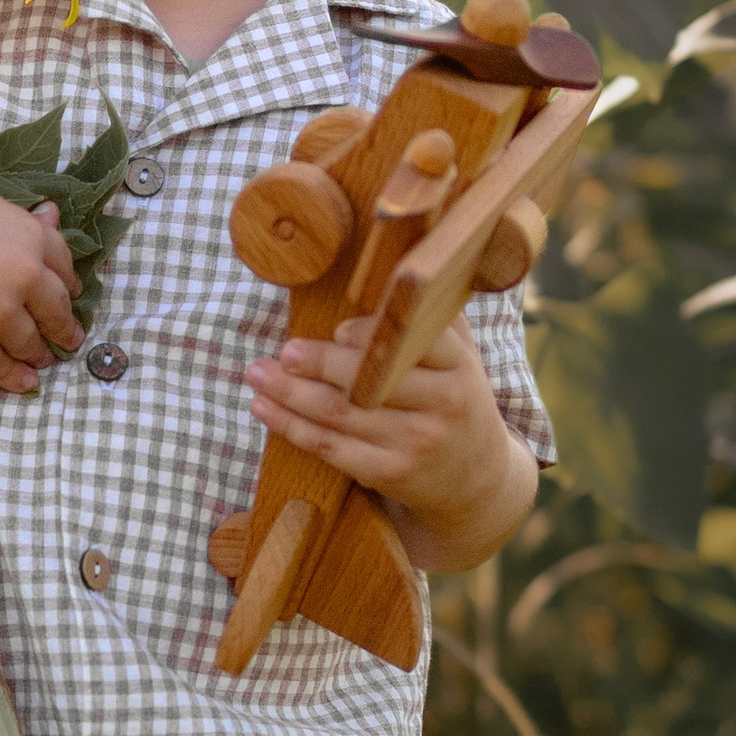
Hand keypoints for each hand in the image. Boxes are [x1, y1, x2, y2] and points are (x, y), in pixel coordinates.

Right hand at [0, 173, 83, 394]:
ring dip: (40, 354)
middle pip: (56, 308)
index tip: (72, 294)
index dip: (69, 282)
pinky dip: (13, 377)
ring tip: (44, 361)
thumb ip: (19, 218)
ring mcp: (0, 311)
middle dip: (64, 326)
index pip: (64, 264)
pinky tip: (23, 384)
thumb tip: (51, 216)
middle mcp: (24, 276)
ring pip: (31, 341)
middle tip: (70, 338)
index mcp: (29, 236)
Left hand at [242, 313, 514, 525]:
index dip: (373, 336)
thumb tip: (393, 258)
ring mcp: (417, 443)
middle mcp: (443, 404)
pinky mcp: (392, 474)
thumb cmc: (454, 397)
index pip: (415, 343)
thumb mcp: (461, 356)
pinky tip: (265, 409)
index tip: (338, 328)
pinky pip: (332, 449)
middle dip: (319, 363)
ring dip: (290, 394)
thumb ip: (431, 316)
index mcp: (459, 366)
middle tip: (283, 350)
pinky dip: (292, 428)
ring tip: (257, 373)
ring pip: (342, 415)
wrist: (478, 477)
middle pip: (370, 380)